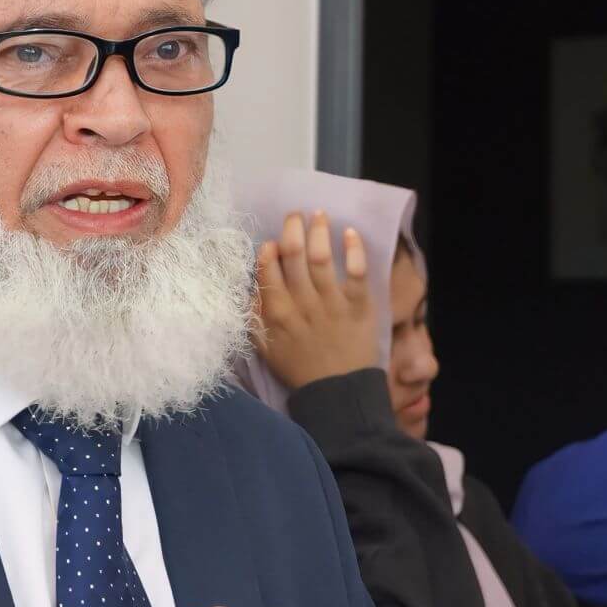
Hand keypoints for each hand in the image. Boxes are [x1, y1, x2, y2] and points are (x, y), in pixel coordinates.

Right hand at [253, 210, 377, 389]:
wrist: (338, 392)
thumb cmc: (300, 370)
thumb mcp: (265, 348)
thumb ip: (254, 318)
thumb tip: (248, 288)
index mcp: (277, 312)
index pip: (267, 270)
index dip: (268, 250)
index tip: (272, 242)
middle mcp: (302, 302)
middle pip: (293, 254)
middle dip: (292, 228)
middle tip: (295, 215)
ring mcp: (331, 302)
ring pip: (321, 256)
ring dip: (319, 230)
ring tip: (319, 214)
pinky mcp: (358, 304)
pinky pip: (356, 270)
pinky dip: (353, 249)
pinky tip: (350, 232)